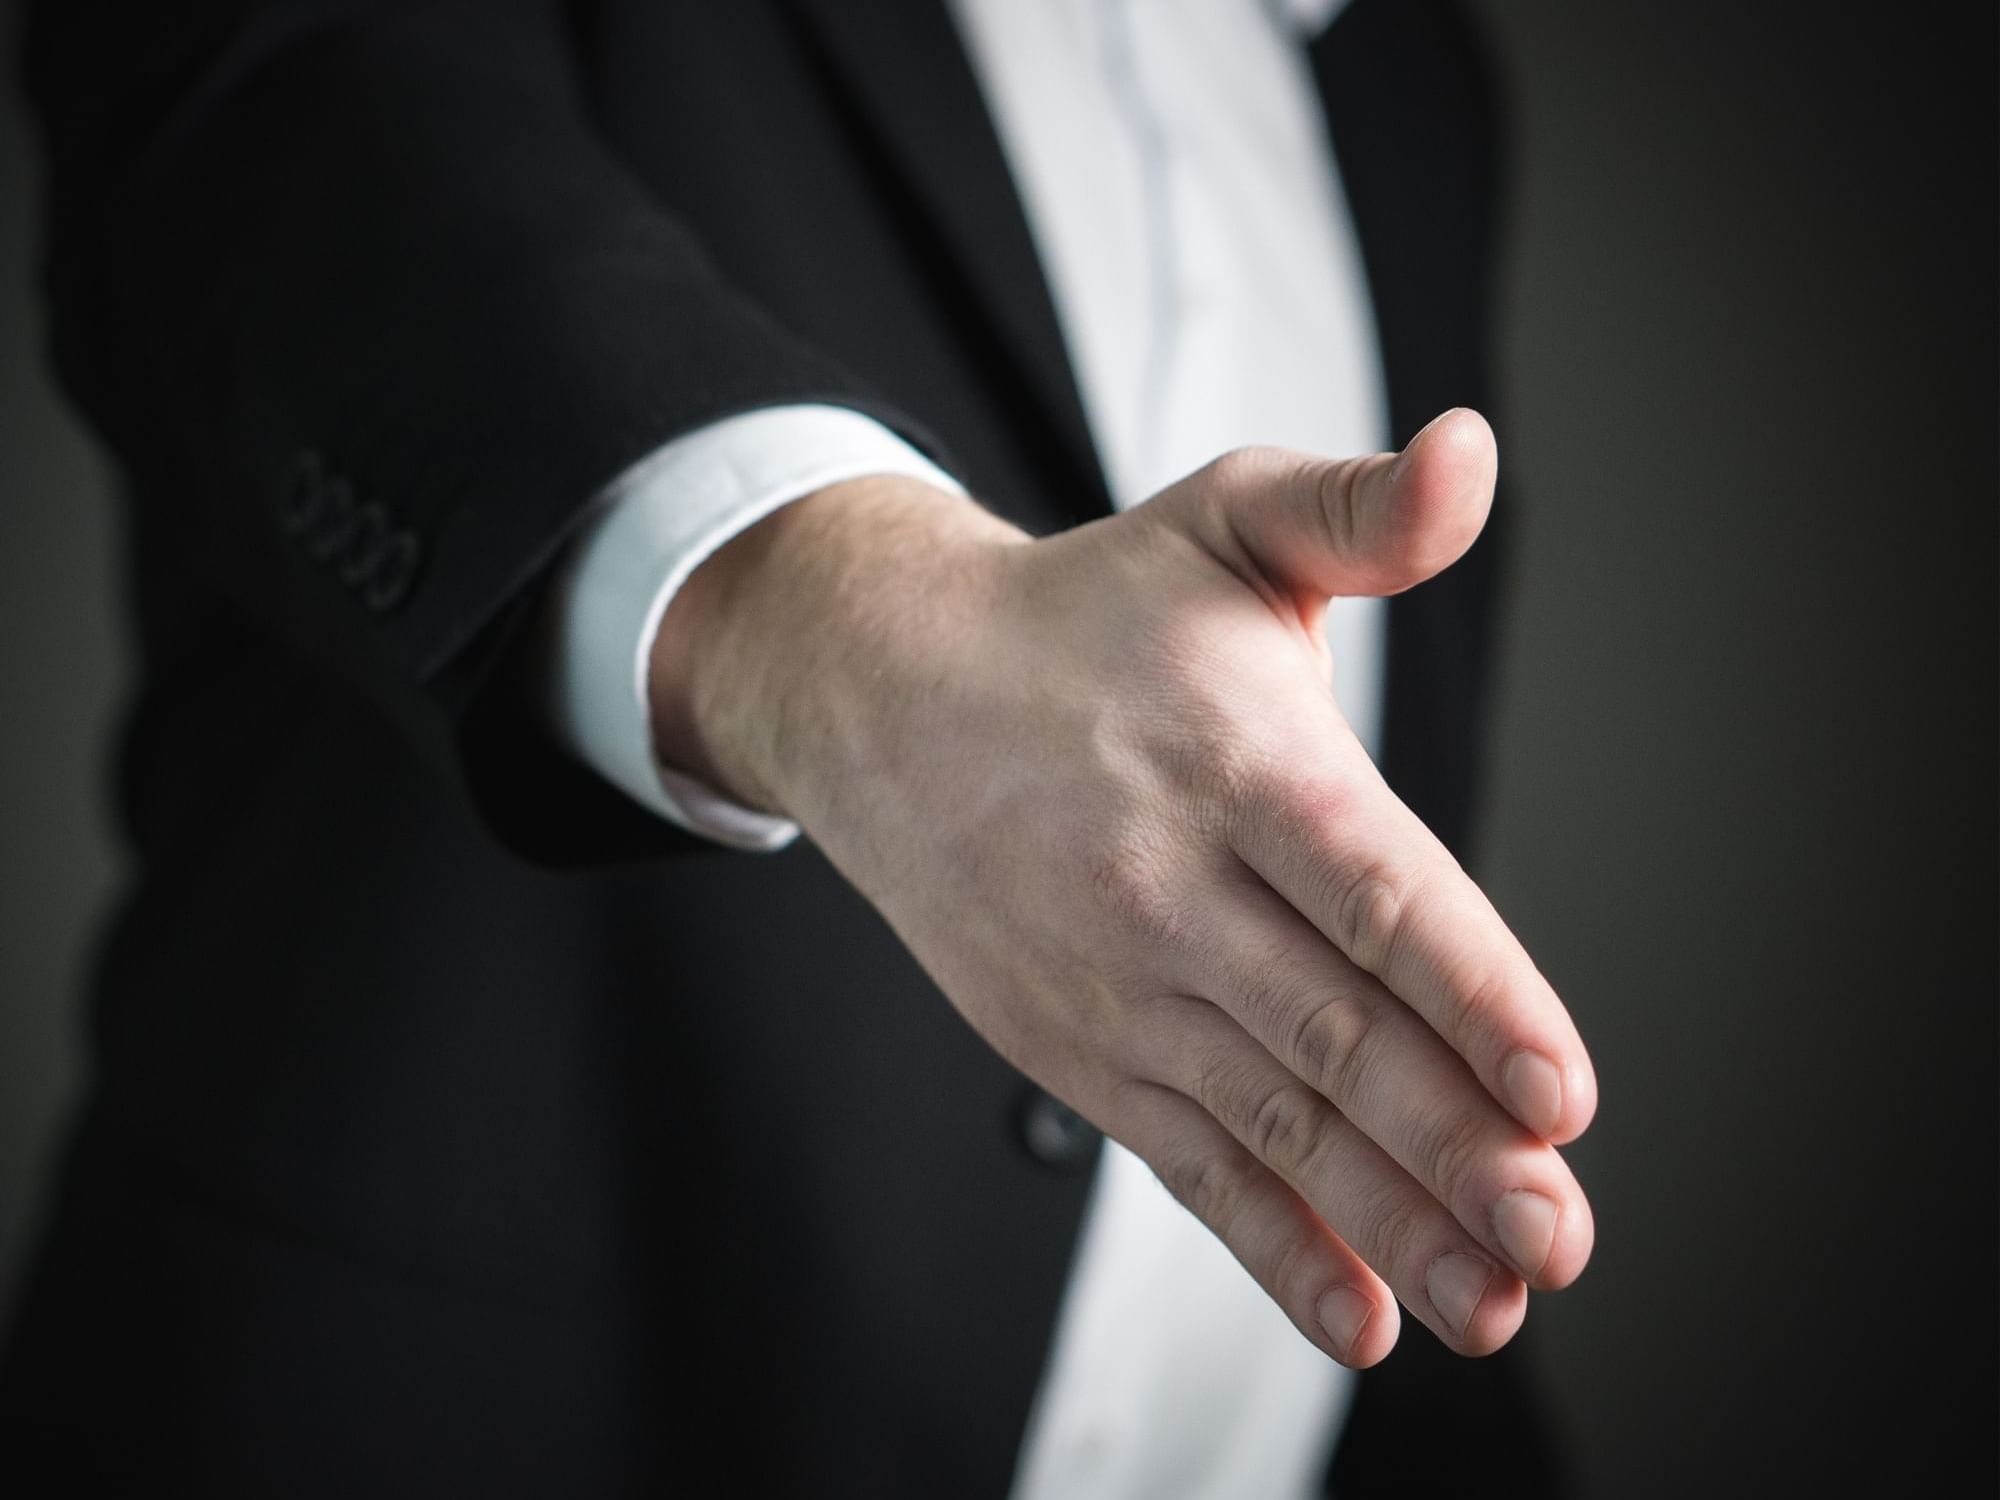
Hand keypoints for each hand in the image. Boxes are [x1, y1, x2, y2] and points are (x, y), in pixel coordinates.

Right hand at [654, 408, 1595, 1366]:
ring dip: (1382, 1218)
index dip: (1467, 989)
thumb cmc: (1088, 616)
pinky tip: (1354, 1316)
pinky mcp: (1080, 1044)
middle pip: (1328, 1029)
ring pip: (1267, 1118)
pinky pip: (1184, 1160)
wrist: (883, 694)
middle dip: (1450, 1142)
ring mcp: (1115, 979)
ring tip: (1490, 1296)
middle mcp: (1167, 881)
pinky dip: (1269, 1244)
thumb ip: (1359, 510)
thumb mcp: (1224, 521)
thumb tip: (1470, 454)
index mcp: (1229, 756)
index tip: (1559, 1086)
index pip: (1368, 888)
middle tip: (1558, 1232)